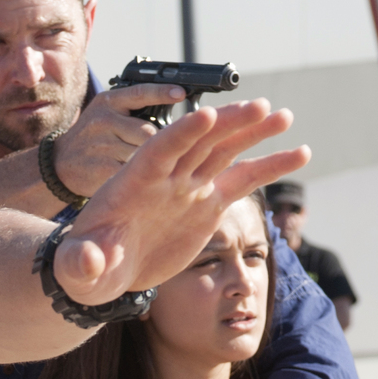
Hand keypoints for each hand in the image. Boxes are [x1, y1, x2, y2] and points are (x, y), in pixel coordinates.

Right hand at [47, 83, 179, 198]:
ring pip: (143, 153)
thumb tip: (177, 117)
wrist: (60, 162)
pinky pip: (133, 171)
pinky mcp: (101, 168)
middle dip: (162, 144)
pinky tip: (141, 179)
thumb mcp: (108, 113)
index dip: (162, 92)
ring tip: (152, 166)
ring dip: (152, 162)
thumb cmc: (95, 137)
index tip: (181, 94)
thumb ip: (135, 110)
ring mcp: (101, 144)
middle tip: (167, 151)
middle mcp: (103, 120)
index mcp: (108, 102)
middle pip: (149, 131)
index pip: (139, 93)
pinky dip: (141, 176)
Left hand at [53, 100, 309, 305]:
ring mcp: (188, 188)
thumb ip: (80, 261)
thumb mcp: (77, 267)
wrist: (103, 272)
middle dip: (227, 123)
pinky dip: (269, 166)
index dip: (180, 134)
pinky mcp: (207, 205)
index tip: (205, 114)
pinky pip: (242, 181)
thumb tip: (84, 261)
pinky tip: (300, 152)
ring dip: (253, 133)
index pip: (158, 152)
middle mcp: (164, 179)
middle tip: (260, 106)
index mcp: (132, 184)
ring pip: (224, 152)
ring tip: (284, 115)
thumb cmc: (84, 267)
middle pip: (198, 142)